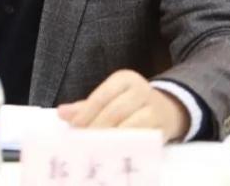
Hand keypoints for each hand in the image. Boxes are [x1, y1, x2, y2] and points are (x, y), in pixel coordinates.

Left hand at [56, 70, 188, 141]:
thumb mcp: (109, 98)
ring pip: (129, 125)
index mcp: (124, 78)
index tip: (75, 128)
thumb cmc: (130, 104)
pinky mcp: (162, 126)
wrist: (167, 109)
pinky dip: (127, 145)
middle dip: (97, 128)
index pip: (102, 95)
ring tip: (97, 148)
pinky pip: (142, 138)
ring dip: (112, 138)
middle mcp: (141, 89)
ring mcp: (154, 107)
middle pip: (114, 111)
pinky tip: (115, 151)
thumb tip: (61, 113)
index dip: (87, 113)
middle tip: (83, 143)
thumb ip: (85, 107)